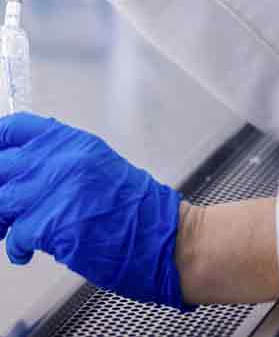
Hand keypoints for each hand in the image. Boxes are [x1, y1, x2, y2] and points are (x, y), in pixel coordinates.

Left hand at [0, 113, 191, 309]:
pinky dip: (17, 248)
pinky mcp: (52, 223)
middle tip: (6, 207)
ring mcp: (57, 189)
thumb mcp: (96, 168)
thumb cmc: (133, 208)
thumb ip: (57, 165)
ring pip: (1, 200)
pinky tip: (29, 250)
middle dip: (0, 187)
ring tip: (14, 229)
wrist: (160, 235)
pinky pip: (14, 236)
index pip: (15, 129)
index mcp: (73, 144)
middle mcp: (63, 159)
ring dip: (3, 220)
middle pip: (2, 166)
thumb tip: (17, 177)